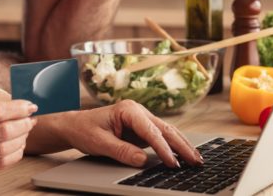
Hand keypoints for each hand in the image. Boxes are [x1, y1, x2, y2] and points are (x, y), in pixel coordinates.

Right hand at [0, 100, 36, 178]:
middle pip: (2, 131)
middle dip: (23, 125)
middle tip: (31, 120)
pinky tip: (18, 147)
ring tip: (25, 133)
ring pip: (2, 149)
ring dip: (20, 140)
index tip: (29, 106)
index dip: (17, 108)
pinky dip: (13, 155)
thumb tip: (18, 108)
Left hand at [57, 100, 202, 167]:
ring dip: (182, 145)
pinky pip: (161, 137)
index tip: (172, 163)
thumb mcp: (99, 143)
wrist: (75, 125)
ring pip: (167, 132)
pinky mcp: (142, 128)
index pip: (150, 131)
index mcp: (128, 110)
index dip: (163, 148)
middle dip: (182, 146)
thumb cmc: (85, 130)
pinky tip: (184, 155)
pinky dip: (174, 146)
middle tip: (196, 161)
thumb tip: (142, 161)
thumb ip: (121, 151)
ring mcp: (142, 119)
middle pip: (165, 129)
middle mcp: (138, 111)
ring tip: (197, 159)